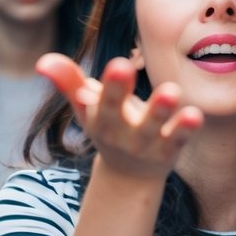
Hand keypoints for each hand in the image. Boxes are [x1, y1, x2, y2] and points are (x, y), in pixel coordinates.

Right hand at [36, 53, 203, 180]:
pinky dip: (185, 129)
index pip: (101, 102)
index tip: (118, 64)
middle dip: (121, 94)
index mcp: (99, 120)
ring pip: (152, 128)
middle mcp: (121, 133)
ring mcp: (146, 144)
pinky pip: (177, 139)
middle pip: (119, 115)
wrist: (130, 174)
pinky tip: (194, 115)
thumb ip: (68, 81)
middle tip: (127, 68)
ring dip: (160, 111)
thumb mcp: (86, 107)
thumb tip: (41, 60)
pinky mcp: (169, 150)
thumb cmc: (108, 126)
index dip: (108, 86)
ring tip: (172, 91)